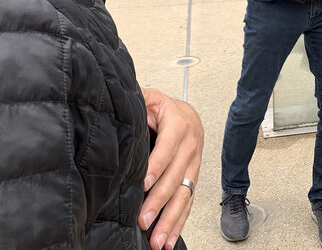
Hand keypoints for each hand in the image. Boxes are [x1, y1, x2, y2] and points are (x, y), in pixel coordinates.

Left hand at [139, 88, 203, 249]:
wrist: (190, 115)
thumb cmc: (165, 109)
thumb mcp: (151, 98)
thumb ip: (138, 99)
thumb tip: (115, 100)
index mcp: (178, 124)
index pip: (168, 146)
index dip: (157, 165)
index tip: (144, 184)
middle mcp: (190, 146)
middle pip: (176, 176)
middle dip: (159, 200)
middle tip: (144, 220)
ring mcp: (193, 165)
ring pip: (184, 193)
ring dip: (171, 218)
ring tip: (157, 240)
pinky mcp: (193, 178)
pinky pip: (189, 201)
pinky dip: (179, 222)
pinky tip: (169, 239)